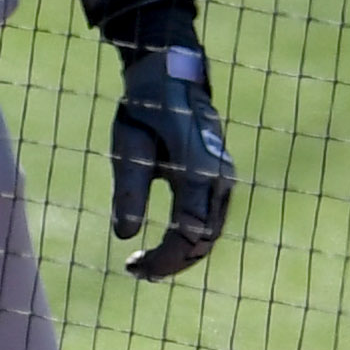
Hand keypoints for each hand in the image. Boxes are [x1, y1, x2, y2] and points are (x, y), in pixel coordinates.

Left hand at [110, 47, 233, 280]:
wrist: (171, 78)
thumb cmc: (145, 110)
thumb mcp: (127, 149)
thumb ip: (128, 192)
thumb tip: (125, 236)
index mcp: (199, 172)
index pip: (189, 234)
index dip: (163, 259)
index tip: (131, 267)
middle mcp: (220, 179)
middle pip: (205, 240)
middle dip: (172, 262)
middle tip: (135, 271)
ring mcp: (225, 179)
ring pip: (211, 233)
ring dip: (182, 254)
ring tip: (146, 264)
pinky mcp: (220, 179)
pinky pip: (211, 219)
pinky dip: (190, 238)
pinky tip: (162, 244)